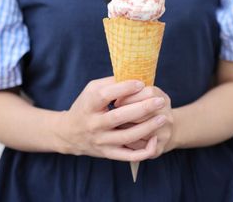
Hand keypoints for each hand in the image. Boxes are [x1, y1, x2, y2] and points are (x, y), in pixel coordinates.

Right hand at [53, 77, 167, 161]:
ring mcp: (101, 141)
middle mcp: (94, 124)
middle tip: (159, 101)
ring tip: (162, 118)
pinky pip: (128, 156)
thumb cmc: (85, 106)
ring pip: (126, 136)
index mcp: (89, 105)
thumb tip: (134, 77)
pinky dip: (143, 151)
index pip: (106, 95)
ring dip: (147, 127)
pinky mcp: (107, 153)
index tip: (141, 83)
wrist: (69, 134)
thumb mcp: (91, 90)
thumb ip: (111, 83)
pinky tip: (154, 139)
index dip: (124, 88)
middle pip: (119, 117)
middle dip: (142, 108)